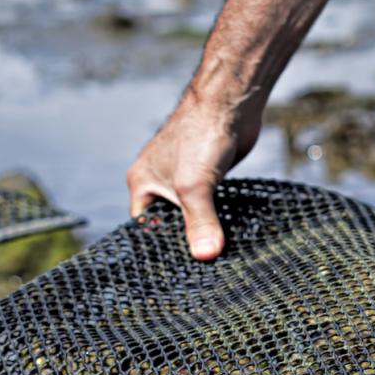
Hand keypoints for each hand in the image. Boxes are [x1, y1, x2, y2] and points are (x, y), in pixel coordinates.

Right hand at [126, 90, 262, 259]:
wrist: (230, 103)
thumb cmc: (200, 135)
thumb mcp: (194, 186)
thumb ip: (200, 222)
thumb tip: (206, 256)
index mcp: (143, 184)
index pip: (144, 227)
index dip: (160, 247)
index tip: (180, 270)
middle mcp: (160, 182)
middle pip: (169, 223)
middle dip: (185, 242)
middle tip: (202, 269)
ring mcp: (185, 179)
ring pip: (192, 214)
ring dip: (205, 230)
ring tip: (218, 257)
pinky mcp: (209, 176)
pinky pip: (211, 205)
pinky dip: (219, 218)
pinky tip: (231, 234)